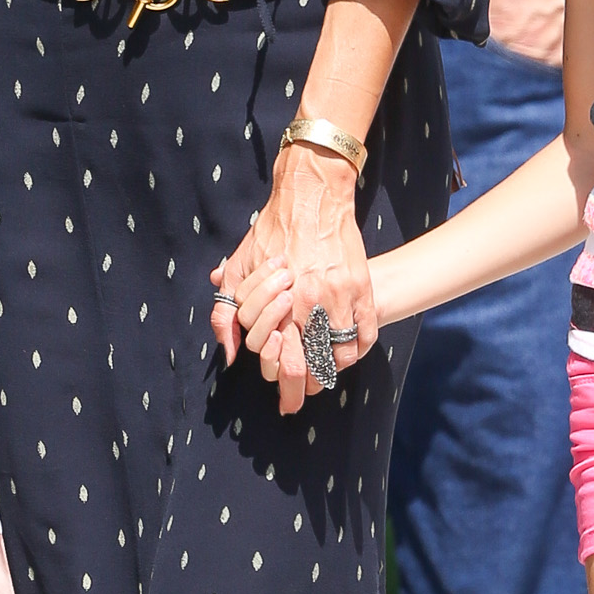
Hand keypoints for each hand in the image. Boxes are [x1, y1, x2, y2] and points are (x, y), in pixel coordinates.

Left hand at [210, 146, 376, 416]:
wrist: (312, 194)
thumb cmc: (272, 230)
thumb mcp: (239, 267)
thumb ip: (228, 312)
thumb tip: (230, 353)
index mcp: (281, 299)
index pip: (282, 359)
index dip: (282, 383)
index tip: (284, 396)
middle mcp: (312, 301)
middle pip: (311, 365)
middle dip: (304, 389)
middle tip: (300, 399)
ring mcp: (341, 294)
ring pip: (340, 354)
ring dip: (331, 371)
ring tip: (322, 377)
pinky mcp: (361, 286)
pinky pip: (365, 333)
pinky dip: (355, 350)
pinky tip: (345, 355)